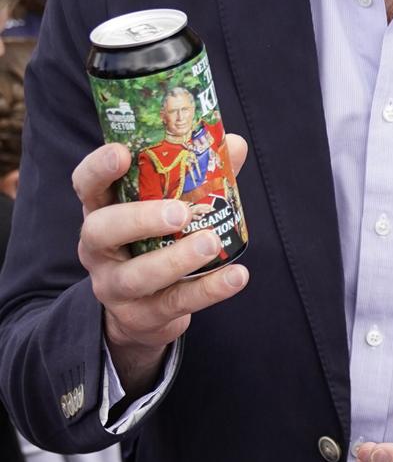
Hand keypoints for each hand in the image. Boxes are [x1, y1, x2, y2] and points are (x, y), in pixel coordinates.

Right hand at [74, 136, 249, 398]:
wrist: (146, 310)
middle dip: (140, 219)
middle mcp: (98, 248)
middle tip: (180, 212)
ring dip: (176, 258)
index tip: (122, 153)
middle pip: (101, 230)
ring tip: (210, 243)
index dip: (98, 168)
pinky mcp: (140, 316)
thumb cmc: (158, 240)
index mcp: (103, 210)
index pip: (87, 185)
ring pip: (137, 274)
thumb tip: (234, 145)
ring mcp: (114, 286)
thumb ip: (200, 173)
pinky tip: (236, 276)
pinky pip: (174, 303)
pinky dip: (208, 290)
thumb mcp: (168, 205)